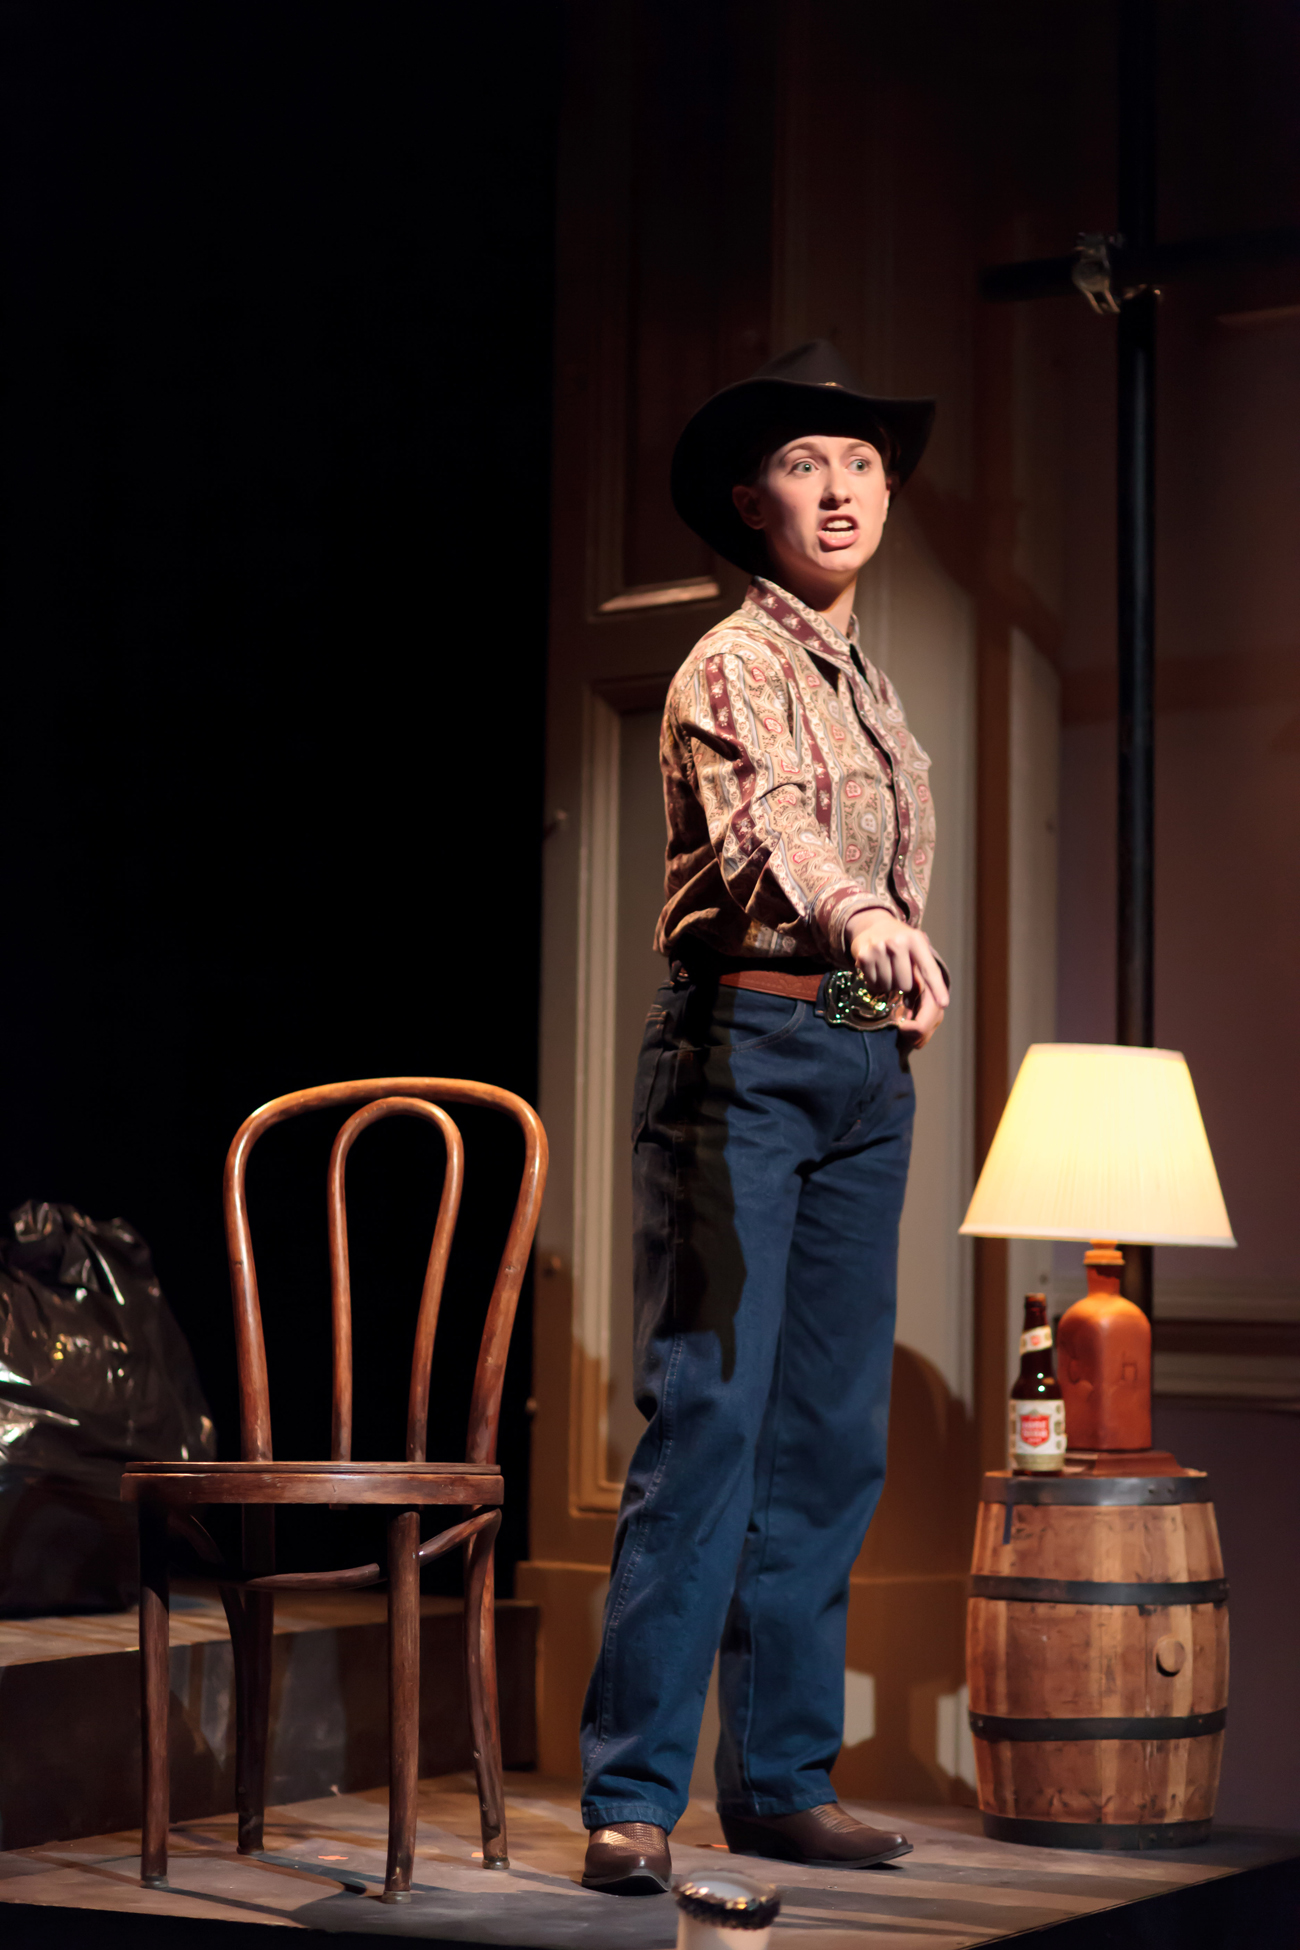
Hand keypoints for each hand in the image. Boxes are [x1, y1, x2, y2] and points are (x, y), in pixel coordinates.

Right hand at [847, 910, 948, 1049]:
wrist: (871, 923)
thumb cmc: (900, 939)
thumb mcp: (915, 946)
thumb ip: (922, 968)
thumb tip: (918, 1001)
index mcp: (915, 939)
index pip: (929, 969)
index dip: (937, 988)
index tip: (944, 1003)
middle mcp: (897, 943)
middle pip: (906, 985)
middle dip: (904, 985)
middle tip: (900, 972)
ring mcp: (878, 949)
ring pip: (888, 987)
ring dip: (889, 984)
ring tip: (887, 968)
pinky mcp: (863, 958)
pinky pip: (873, 985)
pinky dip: (876, 983)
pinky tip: (876, 969)